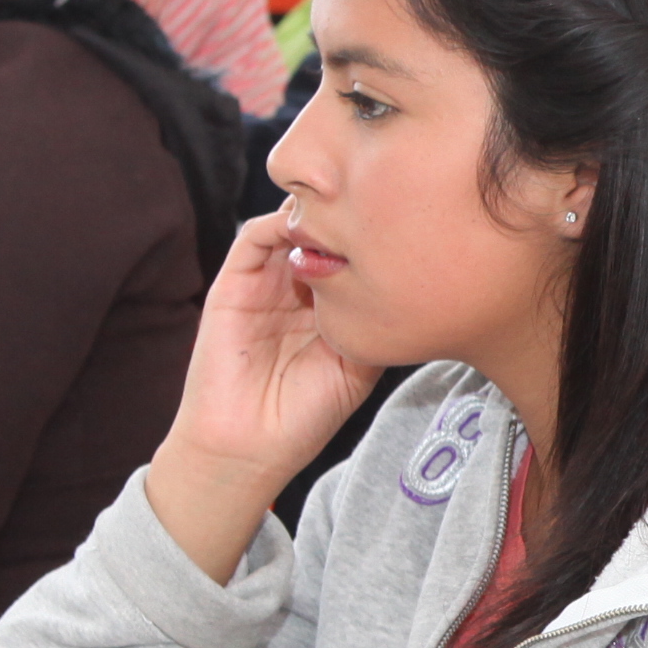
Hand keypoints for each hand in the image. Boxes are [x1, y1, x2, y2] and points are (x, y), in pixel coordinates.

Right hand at [146, 203, 385, 580]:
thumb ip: (378, 320)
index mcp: (328, 305)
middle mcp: (296, 289)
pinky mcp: (231, 287)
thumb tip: (416, 282)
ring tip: (346, 207)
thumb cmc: (304, 417)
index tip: (410, 222)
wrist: (250, 448)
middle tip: (380, 199)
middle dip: (351, 211)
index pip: (353, 252)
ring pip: (290, 225)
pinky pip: (253, 238)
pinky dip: (279, 222)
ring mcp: (264, 285)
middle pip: (324, 230)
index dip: (378, 234)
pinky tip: (308, 227)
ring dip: (316, 210)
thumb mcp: (360, 364)